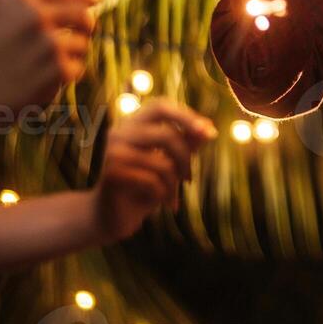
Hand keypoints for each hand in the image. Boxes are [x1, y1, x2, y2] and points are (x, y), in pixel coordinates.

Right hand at [0, 0, 101, 110]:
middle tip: (84, 33)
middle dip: (87, 25)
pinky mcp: (58, 69)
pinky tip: (39, 82)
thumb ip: (26, 7)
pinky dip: (63, 78)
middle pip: (83, 15)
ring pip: (81, 45)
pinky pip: (76, 69)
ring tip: (40, 67)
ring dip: (69, 56)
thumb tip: (69, 2)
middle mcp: (36, 15)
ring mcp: (49, 42)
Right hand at [91, 98, 216, 241]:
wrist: (114, 217)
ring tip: (171, 196)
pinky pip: (153, 181)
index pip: (160, 106)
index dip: (186, 116)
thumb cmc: (144, 186)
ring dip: (174, 184)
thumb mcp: (169, 163)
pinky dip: (163, 194)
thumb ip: (185, 144)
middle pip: (167, 135)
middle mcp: (119, 132)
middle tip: (189, 178)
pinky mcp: (112, 173)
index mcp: (132, 124)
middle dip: (185, 158)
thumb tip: (207, 129)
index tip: (210, 132)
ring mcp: (113, 152)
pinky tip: (160, 202)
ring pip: (163, 163)